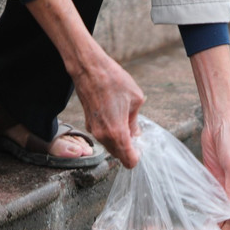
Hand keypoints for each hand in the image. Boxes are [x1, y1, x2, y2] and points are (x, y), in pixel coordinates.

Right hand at [24, 0, 143, 167]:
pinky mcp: (88, 124)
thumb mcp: (135, 100)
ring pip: (110, 146)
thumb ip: (135, 122)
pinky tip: (116, 116)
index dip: (136, 156)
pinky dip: (111, 133)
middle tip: (135, 133)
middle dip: (128, 148)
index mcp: (117, 132)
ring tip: (126, 121)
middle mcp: (103, 136)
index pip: (128, 160)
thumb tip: (135, 134)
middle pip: (119, 155)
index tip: (140, 147)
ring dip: (119, 141)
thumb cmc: (113, 80)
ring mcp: (94, 131)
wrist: (89, 69)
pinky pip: (103, 136)